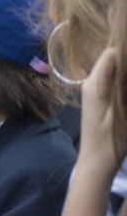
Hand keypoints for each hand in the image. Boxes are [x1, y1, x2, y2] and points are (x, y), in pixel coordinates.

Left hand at [77, 48, 122, 174]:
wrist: (97, 162)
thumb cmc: (110, 140)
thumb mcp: (121, 113)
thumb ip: (119, 83)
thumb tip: (119, 54)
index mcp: (95, 84)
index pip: (111, 53)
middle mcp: (92, 82)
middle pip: (113, 59)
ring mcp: (95, 90)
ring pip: (114, 70)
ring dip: (125, 71)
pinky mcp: (100, 98)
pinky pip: (113, 81)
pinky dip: (123, 80)